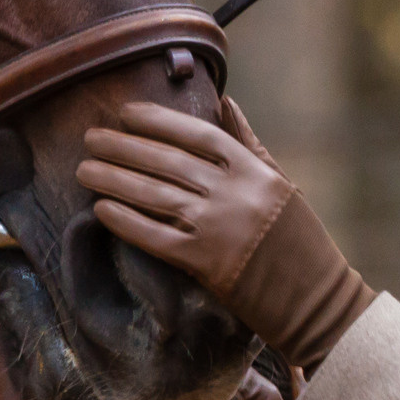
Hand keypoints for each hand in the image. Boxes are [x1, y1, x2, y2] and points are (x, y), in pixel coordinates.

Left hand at [79, 98, 376, 372]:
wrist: (314, 297)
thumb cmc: (297, 238)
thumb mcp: (280, 182)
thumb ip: (248, 143)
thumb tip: (223, 102)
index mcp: (253, 170)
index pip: (197, 134)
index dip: (158, 120)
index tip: (125, 112)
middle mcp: (234, 193)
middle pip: (167, 162)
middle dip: (123, 147)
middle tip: (90, 137)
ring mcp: (219, 228)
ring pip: (155, 196)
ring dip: (115, 180)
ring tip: (85, 169)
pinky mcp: (206, 264)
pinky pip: (156, 238)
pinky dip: (126, 223)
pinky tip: (101, 210)